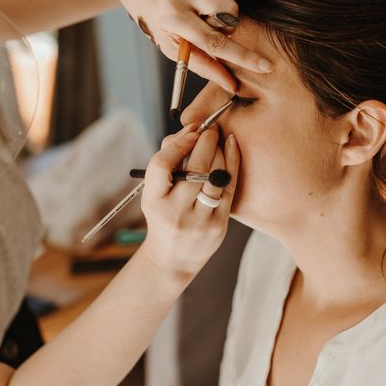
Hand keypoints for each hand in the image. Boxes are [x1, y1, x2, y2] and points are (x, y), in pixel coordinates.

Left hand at [116, 0, 272, 93]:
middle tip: (211, 27)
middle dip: (227, 26)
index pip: (214, 42)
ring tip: (204, 9)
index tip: (265, 67)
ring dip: (223, 10)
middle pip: (229, 15)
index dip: (242, 57)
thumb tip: (230, 84)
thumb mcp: (170, 44)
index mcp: (171, 18)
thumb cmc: (155, 16)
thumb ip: (201, 64)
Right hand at [140, 124, 239, 276]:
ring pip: (215, 177)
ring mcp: (198, 220)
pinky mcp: (218, 225)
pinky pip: (229, 188)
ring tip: (220, 139)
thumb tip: (190, 131)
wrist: (173, 257)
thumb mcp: (154, 193)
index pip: (162, 165)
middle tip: (210, 128)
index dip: (178, 143)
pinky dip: (232, 164)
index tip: (190, 130)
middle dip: (205, 142)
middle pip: (194, 169)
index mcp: (153, 201)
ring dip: (220, 151)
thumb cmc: (163, 215)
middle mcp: (175, 212)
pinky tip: (232, 148)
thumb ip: (167, 163)